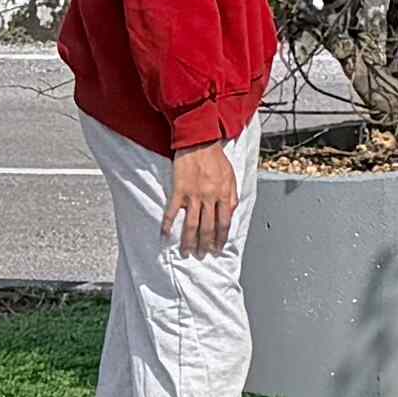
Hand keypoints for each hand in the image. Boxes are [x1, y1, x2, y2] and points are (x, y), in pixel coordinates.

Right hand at [168, 140, 243, 255]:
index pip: (224, 222)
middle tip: (203, 255)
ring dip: (189, 241)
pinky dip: (168, 224)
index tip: (219, 247)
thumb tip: (232, 213)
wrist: (200, 142)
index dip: (221, 237)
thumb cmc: (215, 158)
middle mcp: (209, 197)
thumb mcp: (231, 176)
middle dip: (206, 244)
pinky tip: (165, 235)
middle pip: (208, 227)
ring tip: (187, 252)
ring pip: (192, 224)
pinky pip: (173, 211)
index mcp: (224, 194)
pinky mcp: (179, 190)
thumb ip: (232, 196)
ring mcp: (193, 195)